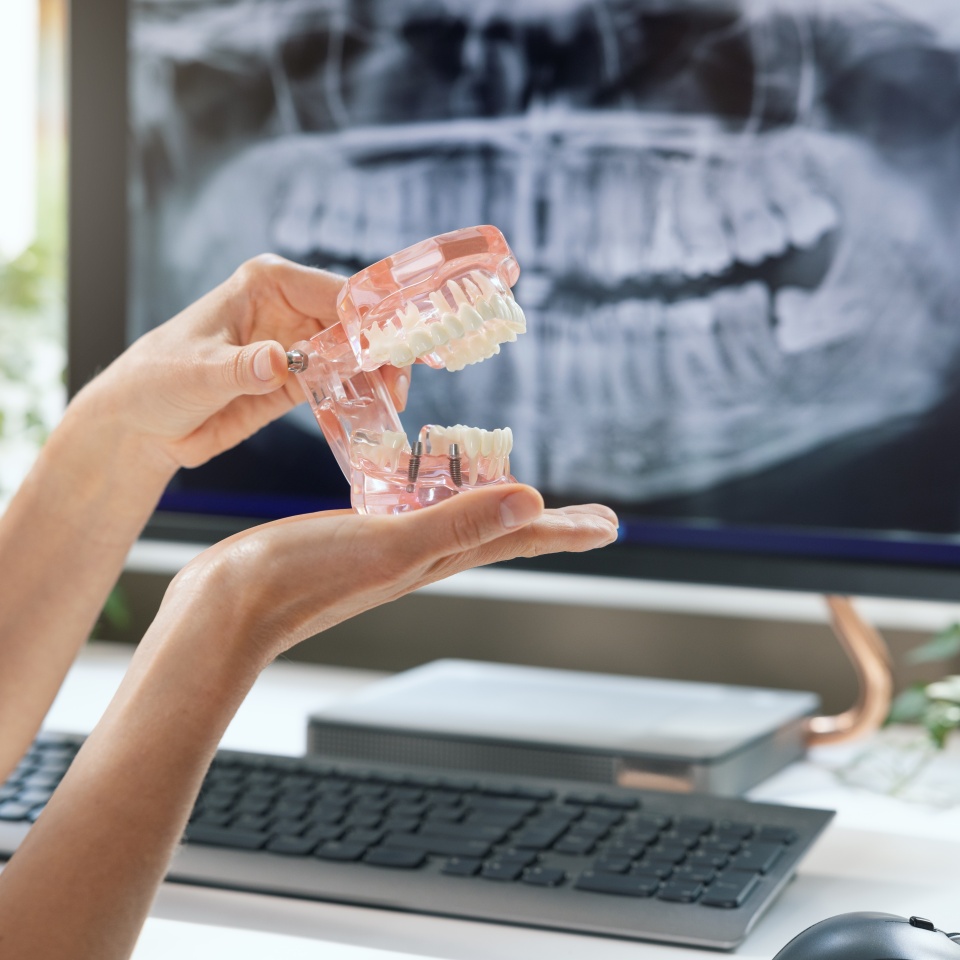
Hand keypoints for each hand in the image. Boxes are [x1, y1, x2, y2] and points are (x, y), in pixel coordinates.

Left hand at [77, 255, 409, 471]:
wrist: (141, 424)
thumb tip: (279, 360)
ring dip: (377, 375)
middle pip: (354, 324)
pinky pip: (340, 384)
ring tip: (393, 400)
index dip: (367, 317)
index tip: (389, 347)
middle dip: (382, 349)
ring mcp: (297, 347)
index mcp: (267, 285)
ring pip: (355, 355)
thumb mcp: (195, 371)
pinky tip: (375, 411)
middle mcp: (289, 310)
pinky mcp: (297, 382)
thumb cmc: (156, 378)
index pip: (333, 293)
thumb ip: (241, 367)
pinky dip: (359, 396)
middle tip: (398, 382)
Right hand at [157, 485, 618, 670]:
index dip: (567, 531)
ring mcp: (387, 548)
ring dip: (490, 506)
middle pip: (497, 533)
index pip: (518, 540)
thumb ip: (459, 522)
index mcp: (437, 557)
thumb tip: (532, 500)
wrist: (228, 607)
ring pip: (455, 521)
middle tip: (579, 515)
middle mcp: (421, 556)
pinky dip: (429, 494)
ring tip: (512, 491)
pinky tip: (421, 485)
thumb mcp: (391, 544)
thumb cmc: (302, 577)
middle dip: (542, 522)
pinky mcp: (353, 537)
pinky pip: (407, 508)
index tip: (610, 525)